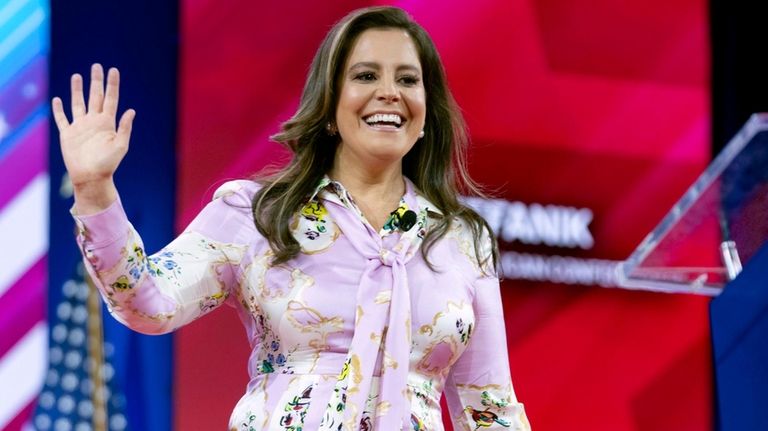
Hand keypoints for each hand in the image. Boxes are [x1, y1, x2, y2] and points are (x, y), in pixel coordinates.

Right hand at [52, 64, 134, 211]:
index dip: (112, 84)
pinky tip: (58, 100)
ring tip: (77, 76)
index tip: (113, 70)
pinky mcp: (68, 134)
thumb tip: (131, 110)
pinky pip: (62, 119)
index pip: (111, 99)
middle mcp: (94, 122)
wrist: (91, 177)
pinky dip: (59, 110)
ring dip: (77, 90)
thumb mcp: (120, 146)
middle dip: (96, 81)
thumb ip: (125, 128)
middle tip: (97, 66)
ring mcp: (80, 127)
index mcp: (108, 123)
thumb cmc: (108, 164)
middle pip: (95, 96)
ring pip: (78, 103)